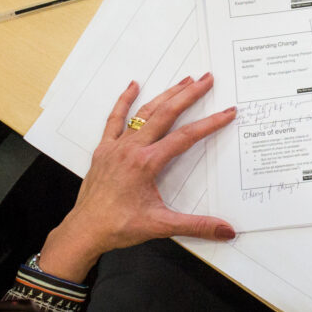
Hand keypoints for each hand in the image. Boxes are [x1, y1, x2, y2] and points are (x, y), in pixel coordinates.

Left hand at [37, 73, 236, 281]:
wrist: (84, 232)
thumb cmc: (119, 227)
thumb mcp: (161, 226)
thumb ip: (197, 226)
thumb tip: (226, 230)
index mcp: (146, 163)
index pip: (186, 137)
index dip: (210, 123)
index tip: (228, 112)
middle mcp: (132, 149)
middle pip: (166, 114)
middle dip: (189, 94)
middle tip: (207, 79)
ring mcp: (116, 147)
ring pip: (145, 113)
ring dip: (166, 94)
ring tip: (185, 80)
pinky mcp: (104, 149)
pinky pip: (115, 119)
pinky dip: (124, 101)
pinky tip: (132, 86)